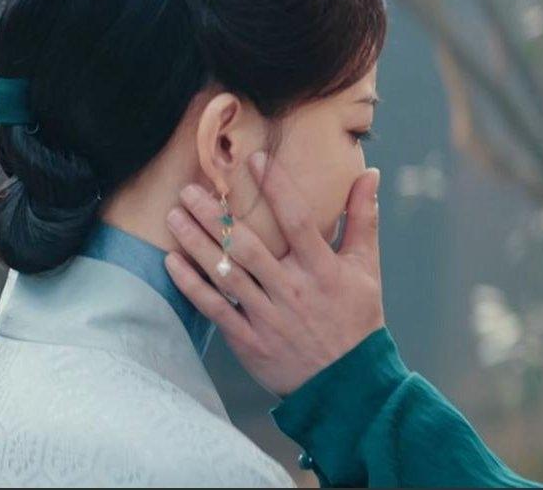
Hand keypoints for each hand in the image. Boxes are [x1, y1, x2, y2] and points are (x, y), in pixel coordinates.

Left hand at [164, 153, 384, 395]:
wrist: (347, 383)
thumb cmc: (357, 318)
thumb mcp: (367, 268)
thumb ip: (363, 218)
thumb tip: (369, 173)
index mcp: (323, 269)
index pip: (297, 220)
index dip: (276, 187)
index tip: (253, 159)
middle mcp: (293, 290)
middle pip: (249, 246)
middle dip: (216, 215)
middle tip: (191, 188)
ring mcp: (268, 317)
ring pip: (226, 273)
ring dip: (197, 243)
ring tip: (174, 215)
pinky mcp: (248, 340)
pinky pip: (215, 308)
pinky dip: (192, 285)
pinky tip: (172, 261)